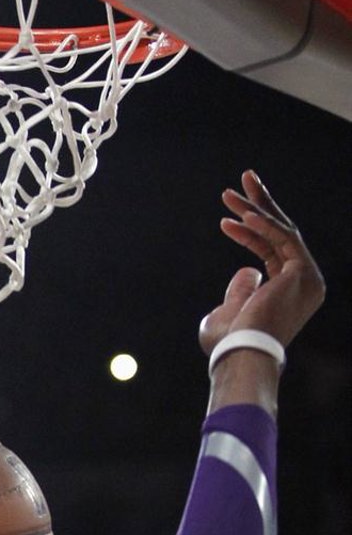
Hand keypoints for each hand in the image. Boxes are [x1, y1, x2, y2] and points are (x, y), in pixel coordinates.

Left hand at [199, 172, 325, 357]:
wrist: (241, 353)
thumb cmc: (229, 342)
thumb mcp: (229, 312)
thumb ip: (239, 289)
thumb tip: (247, 269)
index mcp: (291, 293)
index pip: (273, 252)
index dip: (251, 233)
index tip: (227, 220)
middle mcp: (306, 284)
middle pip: (282, 235)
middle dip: (260, 206)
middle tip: (243, 181)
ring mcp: (307, 277)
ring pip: (281, 232)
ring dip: (255, 209)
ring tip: (229, 194)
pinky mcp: (301, 272)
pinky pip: (281, 239)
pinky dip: (261, 226)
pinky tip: (242, 216)